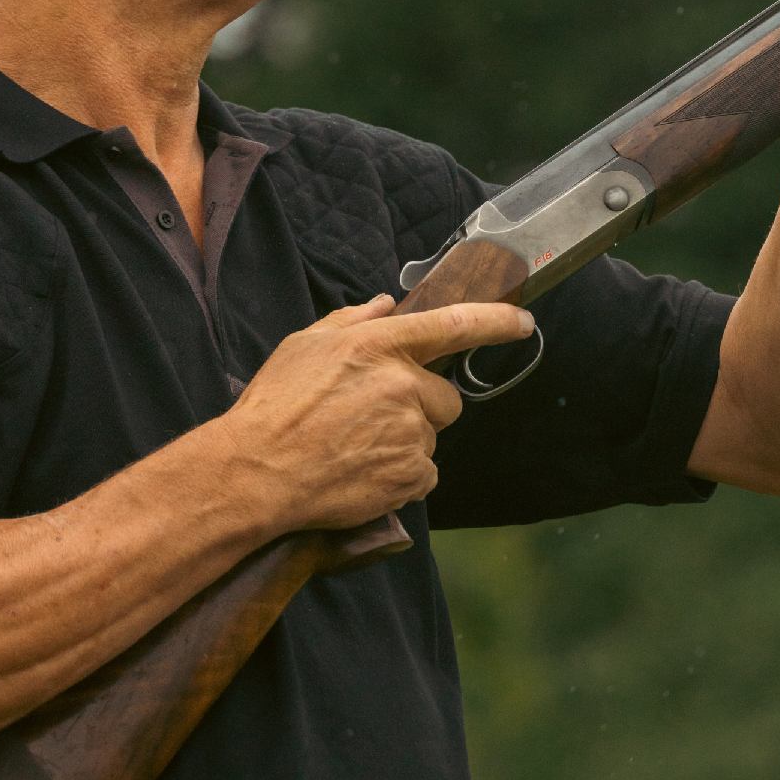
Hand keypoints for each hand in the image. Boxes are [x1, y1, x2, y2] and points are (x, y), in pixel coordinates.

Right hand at [219, 295, 533, 531]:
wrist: (258, 472)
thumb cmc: (275, 405)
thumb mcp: (305, 345)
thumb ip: (353, 320)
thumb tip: (386, 303)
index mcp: (379, 345)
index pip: (454, 324)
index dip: (496, 322)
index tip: (522, 322)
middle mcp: (403, 384)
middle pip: (444, 397)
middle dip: (422, 406)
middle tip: (374, 417)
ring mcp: (410, 432)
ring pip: (429, 436)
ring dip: (405, 442)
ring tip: (356, 447)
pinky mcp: (410, 476)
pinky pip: (423, 474)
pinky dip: (401, 476)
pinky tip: (363, 472)